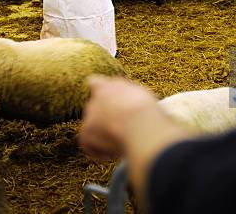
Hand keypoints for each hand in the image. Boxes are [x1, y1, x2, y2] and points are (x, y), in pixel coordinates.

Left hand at [79, 75, 189, 203]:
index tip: (107, 103)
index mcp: (110, 85)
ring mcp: (89, 114)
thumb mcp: (145, 99)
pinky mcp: (85, 131)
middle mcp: (96, 97)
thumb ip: (133, 97)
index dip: (99, 93)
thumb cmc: (151, 113)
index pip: (96, 83)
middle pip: (95, 110)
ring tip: (123, 142)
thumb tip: (135, 103)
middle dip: (106, 120)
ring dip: (105, 136)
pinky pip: (88, 145)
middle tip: (124, 130)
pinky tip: (114, 153)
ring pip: (93, 128)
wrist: (141, 122)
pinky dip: (99, 151)